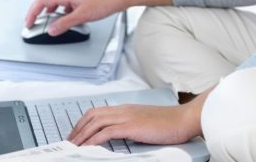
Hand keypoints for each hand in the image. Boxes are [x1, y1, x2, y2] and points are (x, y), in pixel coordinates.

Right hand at [23, 0, 125, 35]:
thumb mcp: (83, 15)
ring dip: (48, 9)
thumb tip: (51, 30)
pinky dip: (60, 11)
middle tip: (32, 20)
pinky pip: (65, 4)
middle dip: (37, 9)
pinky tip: (65, 18)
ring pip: (55, 0)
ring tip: (47, 20)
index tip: (28, 23)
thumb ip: (65, 23)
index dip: (32, 12)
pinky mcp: (82, 0)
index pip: (42, 1)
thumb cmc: (105, 1)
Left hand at [67, 102, 201, 146]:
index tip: (77, 133)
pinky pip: (106, 133)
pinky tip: (87, 147)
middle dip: (77, 128)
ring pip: (96, 122)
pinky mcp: (131, 126)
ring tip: (74, 146)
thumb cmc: (171, 123)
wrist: (185, 118)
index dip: (84, 122)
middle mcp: (124, 110)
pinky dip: (93, 140)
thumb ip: (133, 125)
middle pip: (92, 115)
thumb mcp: (147, 123)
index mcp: (127, 108)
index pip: (98, 111)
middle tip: (70, 141)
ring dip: (82, 135)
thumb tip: (121, 135)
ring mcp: (127, 116)